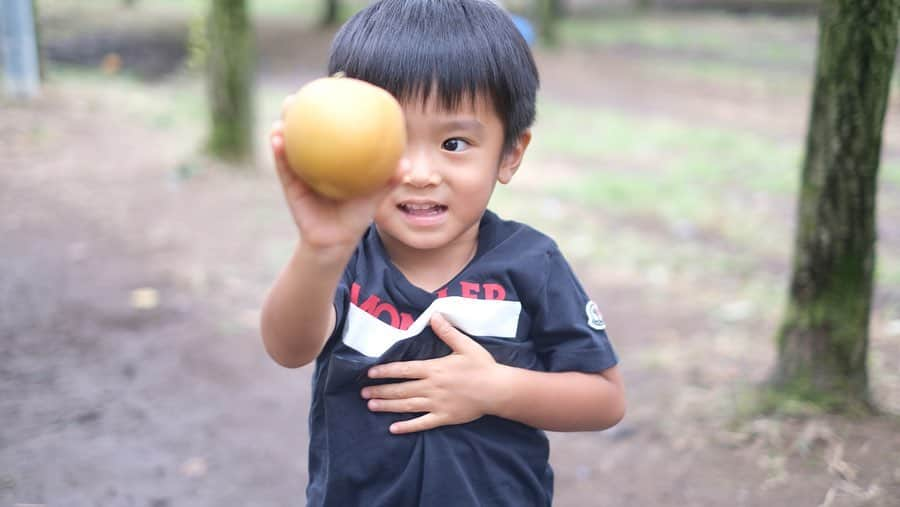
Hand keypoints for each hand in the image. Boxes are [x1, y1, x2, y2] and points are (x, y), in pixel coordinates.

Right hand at [269, 95, 407, 250]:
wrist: (335, 241)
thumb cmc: (357, 215)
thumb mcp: (375, 196)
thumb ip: (389, 180)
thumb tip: (405, 165)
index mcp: (338, 156)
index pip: (336, 126)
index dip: (335, 105)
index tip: (336, 83)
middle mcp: (318, 157)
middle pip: (309, 127)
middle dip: (305, 106)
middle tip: (307, 90)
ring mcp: (301, 167)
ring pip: (291, 140)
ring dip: (285, 122)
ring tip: (286, 109)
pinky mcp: (289, 181)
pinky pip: (282, 163)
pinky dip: (278, 150)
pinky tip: (277, 138)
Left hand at [361, 314, 503, 433]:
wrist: (497, 390)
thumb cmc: (482, 366)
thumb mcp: (465, 345)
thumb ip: (447, 332)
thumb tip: (434, 315)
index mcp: (434, 369)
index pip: (404, 370)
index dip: (385, 371)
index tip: (370, 373)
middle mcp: (431, 387)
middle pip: (401, 389)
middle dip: (380, 390)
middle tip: (363, 392)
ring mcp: (436, 404)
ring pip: (406, 406)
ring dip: (387, 406)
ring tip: (371, 405)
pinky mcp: (443, 418)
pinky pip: (421, 423)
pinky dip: (407, 427)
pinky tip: (393, 428)